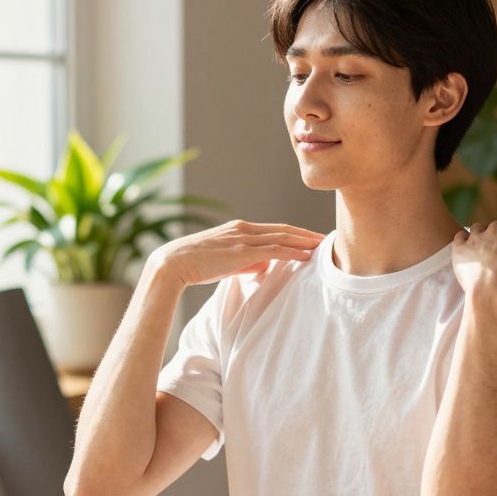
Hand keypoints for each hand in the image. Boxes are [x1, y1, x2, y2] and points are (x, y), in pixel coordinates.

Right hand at [149, 220, 325, 287]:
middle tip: (324, 239)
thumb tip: (263, 266)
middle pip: (283, 230)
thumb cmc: (194, 265)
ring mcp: (243, 239)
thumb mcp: (223, 261)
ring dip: (304, 242)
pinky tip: (306, 256)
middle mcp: (243, 229)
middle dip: (305, 234)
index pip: (273, 229)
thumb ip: (244, 261)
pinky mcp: (241, 252)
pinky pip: (274, 250)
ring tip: (322, 247)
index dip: (294, 233)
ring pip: (282, 238)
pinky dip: (292, 252)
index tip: (309, 239)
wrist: (172, 264)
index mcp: (238, 229)